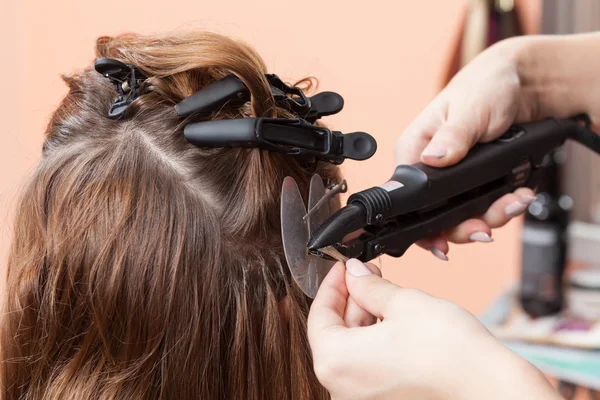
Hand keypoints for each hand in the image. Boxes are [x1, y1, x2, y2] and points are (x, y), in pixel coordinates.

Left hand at [308, 260, 561, 399]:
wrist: (491, 390)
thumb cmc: (450, 352)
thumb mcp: (403, 303)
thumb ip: (369, 286)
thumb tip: (354, 273)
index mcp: (335, 363)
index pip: (319, 315)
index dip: (332, 285)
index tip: (343, 268)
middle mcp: (341, 389)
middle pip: (335, 334)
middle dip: (351, 300)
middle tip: (367, 275)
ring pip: (352, 351)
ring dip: (364, 320)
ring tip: (384, 294)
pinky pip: (368, 368)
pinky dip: (375, 343)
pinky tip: (392, 322)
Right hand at [395, 38, 536, 258]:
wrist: (525, 84)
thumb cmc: (486, 86)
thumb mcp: (470, 109)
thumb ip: (453, 136)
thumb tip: (432, 159)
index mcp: (415, 151)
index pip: (407, 201)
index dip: (423, 227)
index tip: (442, 243)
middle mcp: (430, 169)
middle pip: (436, 218)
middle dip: (464, 227)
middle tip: (486, 229)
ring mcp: (455, 179)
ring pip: (464, 217)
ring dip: (492, 217)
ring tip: (515, 202)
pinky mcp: (478, 182)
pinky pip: (486, 207)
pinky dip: (505, 207)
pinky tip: (519, 195)